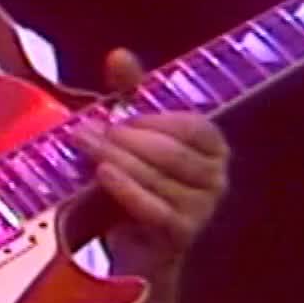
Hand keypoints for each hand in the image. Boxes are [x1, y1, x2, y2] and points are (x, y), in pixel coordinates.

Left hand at [71, 48, 230, 280]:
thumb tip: (118, 55)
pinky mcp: (183, 235)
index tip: (119, 114)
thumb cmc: (135, 180)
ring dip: (118, 160)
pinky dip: (126, 189)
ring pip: (160, 179)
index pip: (193, 126)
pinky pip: (155, 209)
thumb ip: (130, 91)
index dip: (154, 119)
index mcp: (213, 147)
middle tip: (86, 130)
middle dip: (125, 139)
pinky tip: (103, 175)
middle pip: (172, 152)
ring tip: (86, 147)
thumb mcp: (132, 131)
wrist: (134, 247)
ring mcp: (203, 209)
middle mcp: (217, 178)